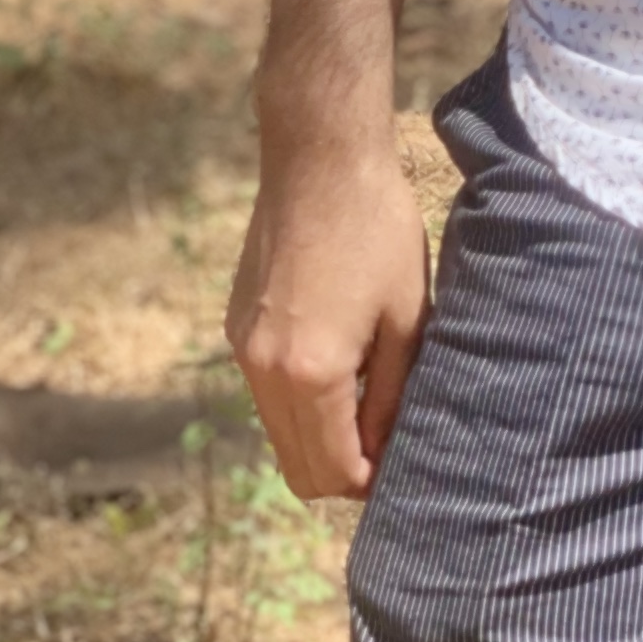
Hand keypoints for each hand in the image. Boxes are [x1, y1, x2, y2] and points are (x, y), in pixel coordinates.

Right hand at [226, 132, 432, 502]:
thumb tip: (383, 448)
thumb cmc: (378, 230)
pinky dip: (296, 399)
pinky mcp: (235, 326)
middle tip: (385, 444)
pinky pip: (264, 391)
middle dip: (339, 470)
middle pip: (294, 466)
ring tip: (366, 397)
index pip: (331, 470)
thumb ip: (392, 392)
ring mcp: (242, 349)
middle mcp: (264, 370)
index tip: (398, 467)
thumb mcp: (407, 316)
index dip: (367, 482)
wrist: (319, 159)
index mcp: (311, 372)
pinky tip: (336, 359)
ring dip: (317, 434)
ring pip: (276, 432)